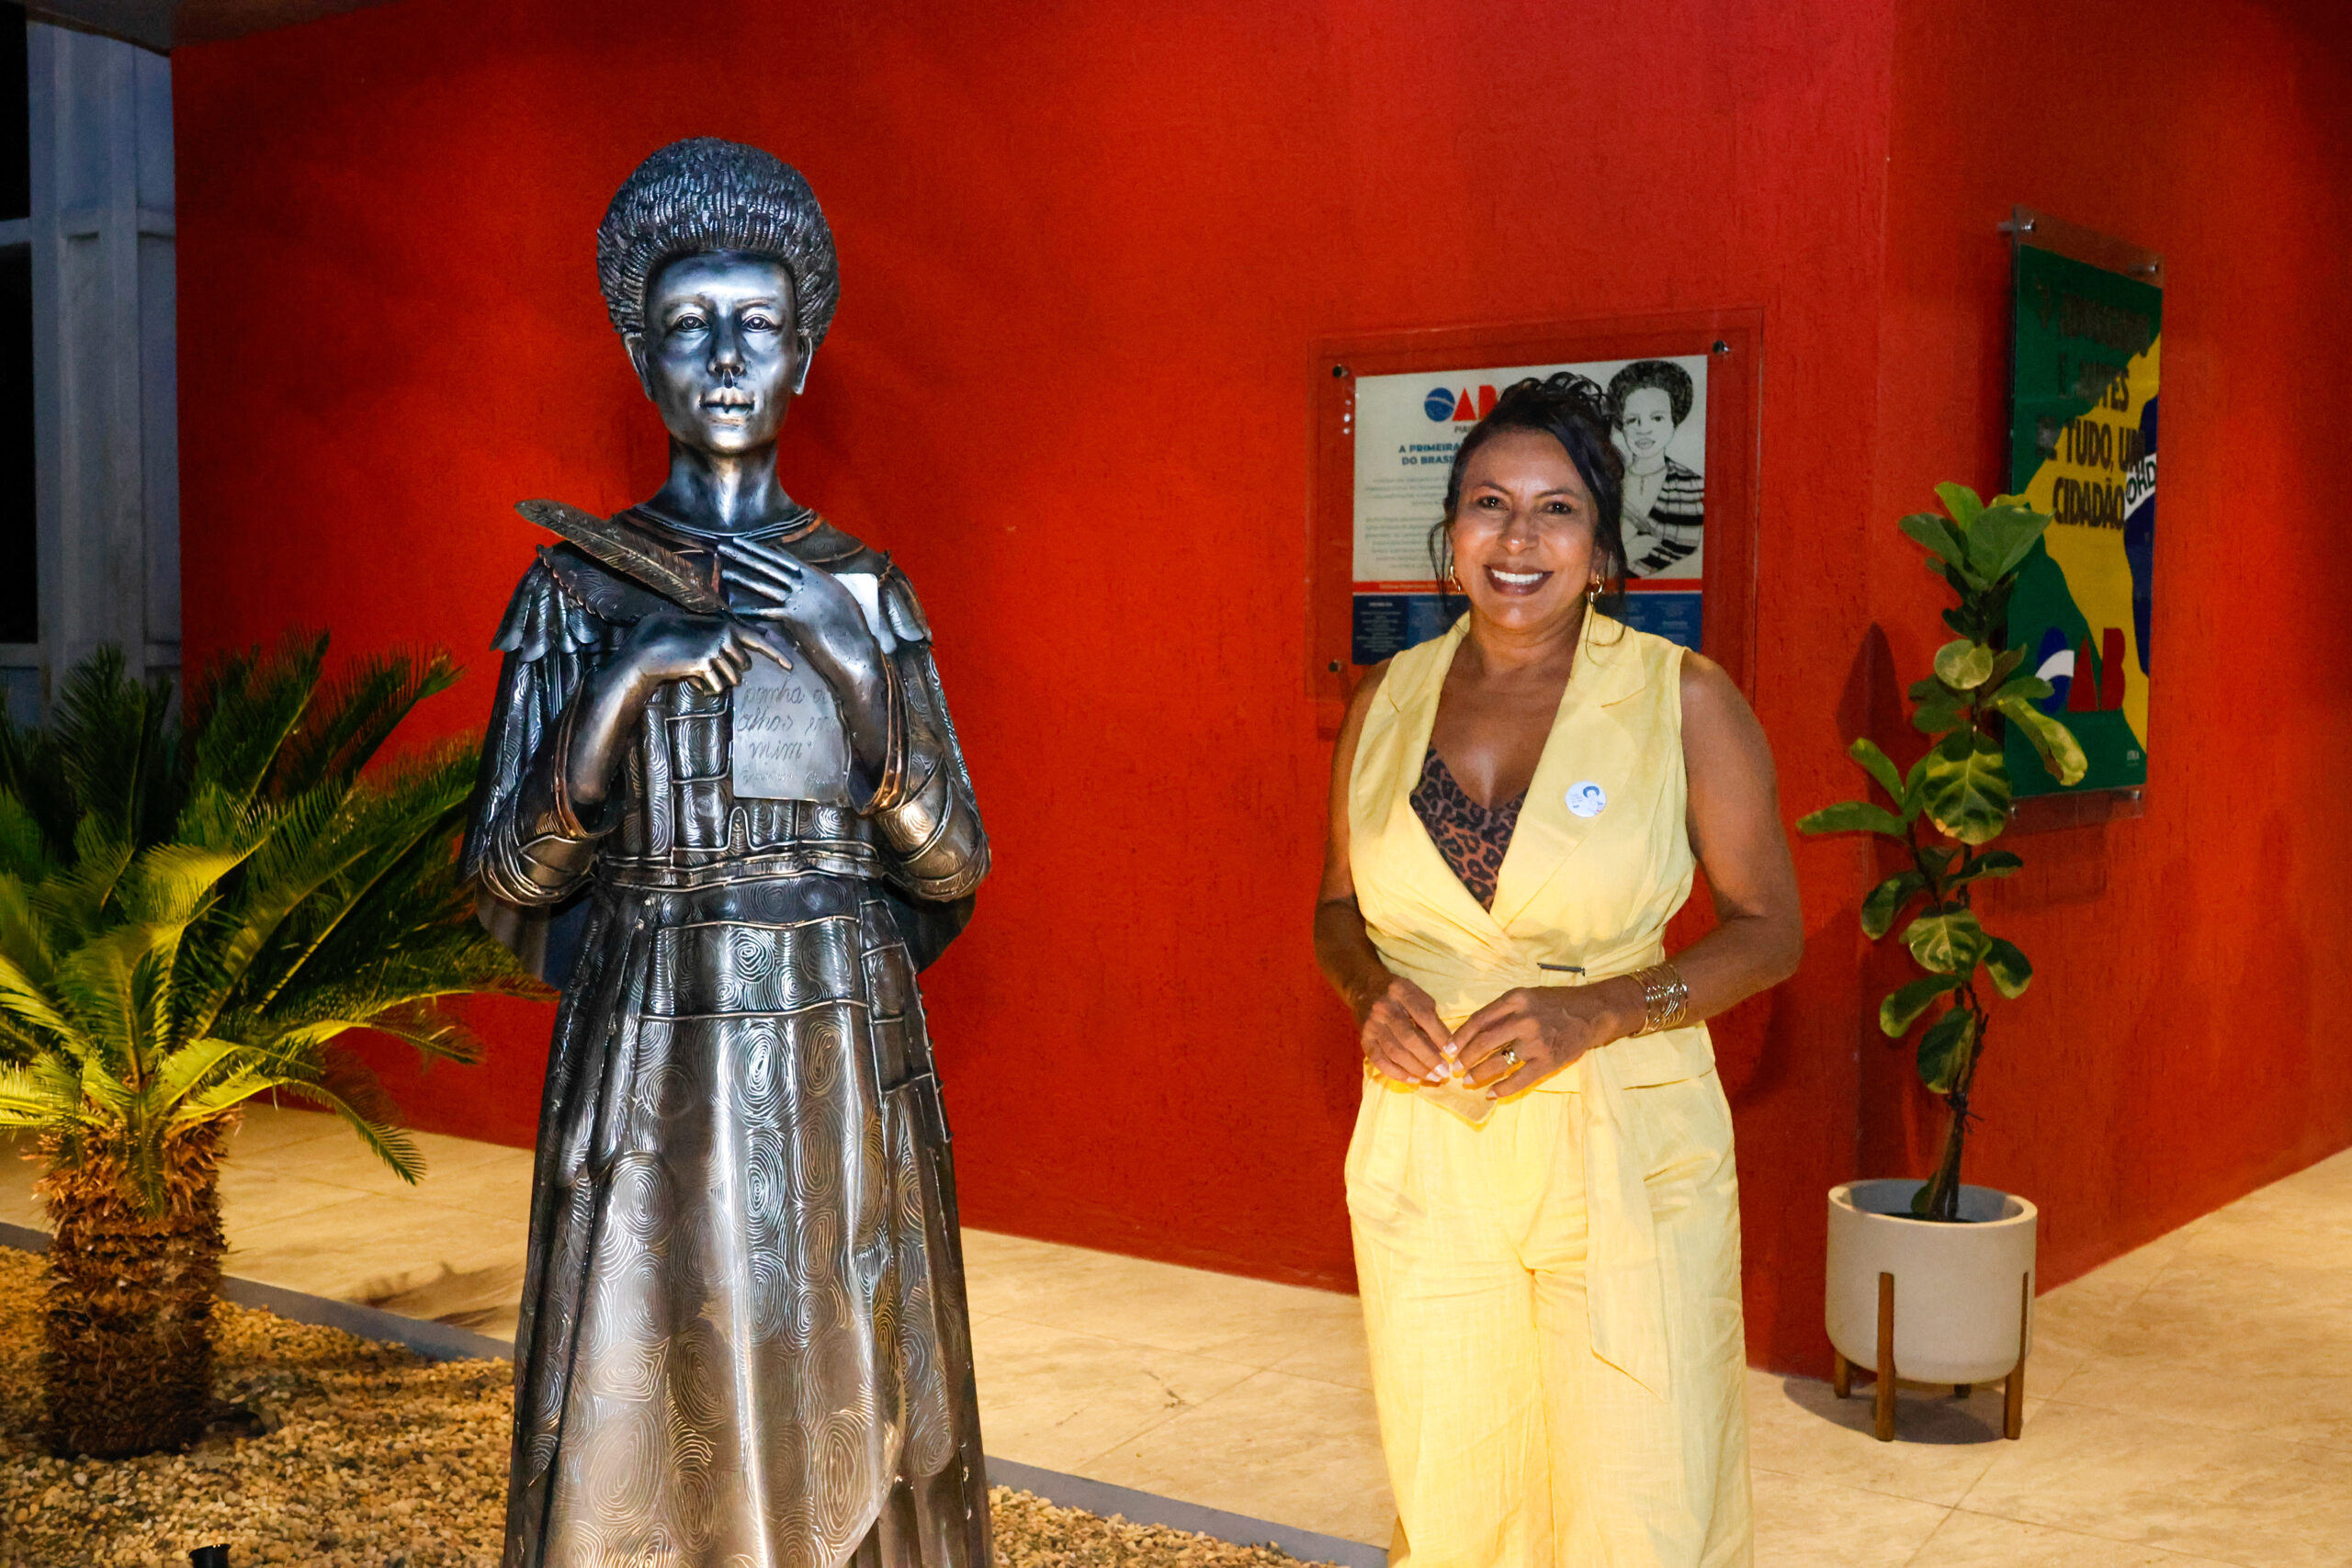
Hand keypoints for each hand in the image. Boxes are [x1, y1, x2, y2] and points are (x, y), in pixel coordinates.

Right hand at [563, 612, 793, 810]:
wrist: (646, 651)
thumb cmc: (671, 643)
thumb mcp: (700, 636)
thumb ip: (722, 640)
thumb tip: (745, 656)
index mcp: (727, 626)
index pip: (759, 640)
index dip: (777, 654)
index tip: (791, 666)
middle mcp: (726, 635)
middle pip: (743, 668)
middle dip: (727, 673)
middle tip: (703, 665)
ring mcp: (717, 648)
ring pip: (731, 680)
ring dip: (715, 682)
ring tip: (694, 670)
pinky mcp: (706, 663)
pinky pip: (716, 688)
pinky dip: (704, 688)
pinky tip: (689, 677)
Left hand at [717, 536, 884, 690]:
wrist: (857, 650)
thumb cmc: (853, 630)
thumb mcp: (842, 600)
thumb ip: (824, 589)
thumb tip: (813, 583)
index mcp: (820, 577)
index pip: (788, 560)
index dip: (766, 552)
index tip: (751, 544)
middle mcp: (808, 584)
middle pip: (771, 566)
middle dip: (748, 555)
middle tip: (728, 546)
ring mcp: (800, 600)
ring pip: (765, 585)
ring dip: (743, 576)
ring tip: (725, 569)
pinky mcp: (794, 618)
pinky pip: (767, 612)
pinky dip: (750, 610)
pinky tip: (735, 607)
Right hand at [1353, 973, 1451, 1086]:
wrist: (1364, 990)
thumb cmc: (1398, 995)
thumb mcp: (1417, 996)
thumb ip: (1431, 1019)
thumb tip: (1445, 1047)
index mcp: (1401, 991)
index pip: (1424, 1016)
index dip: (1440, 1035)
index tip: (1452, 1051)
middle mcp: (1384, 1008)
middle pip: (1409, 1038)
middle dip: (1429, 1058)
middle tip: (1444, 1072)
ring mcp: (1372, 1025)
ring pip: (1395, 1052)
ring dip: (1416, 1068)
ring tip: (1433, 1077)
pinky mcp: (1364, 1039)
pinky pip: (1380, 1061)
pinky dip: (1397, 1073)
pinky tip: (1413, 1079)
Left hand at [1451, 979, 1640, 1097]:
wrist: (1591, 1012)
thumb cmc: (1554, 1004)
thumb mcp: (1525, 996)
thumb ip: (1501, 1010)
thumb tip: (1471, 1032)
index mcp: (1515, 999)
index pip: (1478, 1020)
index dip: (1459, 1038)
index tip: (1448, 1049)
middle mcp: (1524, 1019)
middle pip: (1484, 1042)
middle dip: (1465, 1058)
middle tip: (1456, 1068)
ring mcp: (1537, 1041)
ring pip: (1498, 1062)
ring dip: (1479, 1074)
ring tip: (1470, 1080)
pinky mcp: (1549, 1061)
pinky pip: (1519, 1079)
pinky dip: (1502, 1089)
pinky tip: (1491, 1093)